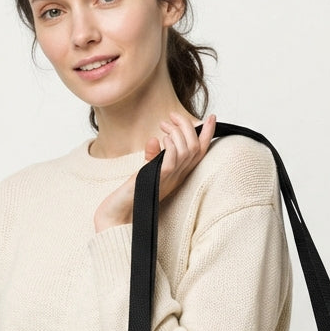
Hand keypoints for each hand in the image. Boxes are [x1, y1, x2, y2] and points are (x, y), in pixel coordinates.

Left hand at [93, 112, 216, 231]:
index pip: (199, 153)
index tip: (211, 117)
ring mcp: (169, 178)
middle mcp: (177, 177)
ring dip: (176, 131)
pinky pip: (172, 159)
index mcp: (178, 175)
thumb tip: (154, 139)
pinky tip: (161, 137)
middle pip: (195, 147)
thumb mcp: (147, 172)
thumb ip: (153, 156)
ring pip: (186, 149)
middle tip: (172, 116)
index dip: (208, 134)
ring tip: (163, 124)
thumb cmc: (131, 195)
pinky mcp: (157, 178)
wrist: (118, 214)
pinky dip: (169, 143)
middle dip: (188, 126)